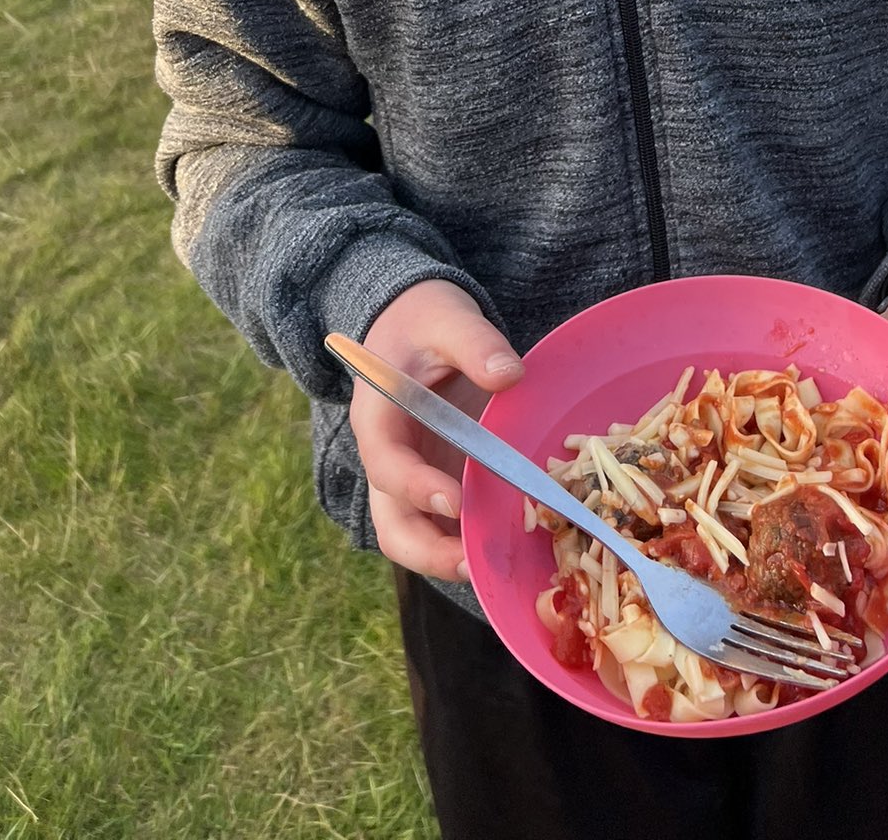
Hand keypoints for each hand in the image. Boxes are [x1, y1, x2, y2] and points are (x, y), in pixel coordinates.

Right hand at [349, 279, 522, 579]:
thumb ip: (475, 343)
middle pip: (393, 523)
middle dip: (428, 551)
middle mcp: (388, 459)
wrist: (416, 324)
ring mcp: (411, 477)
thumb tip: (508, 375)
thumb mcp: (447, 317)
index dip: (415, 487)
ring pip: (414, 536)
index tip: (455, 501)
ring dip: (447, 557)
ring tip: (491, 568)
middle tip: (472, 564)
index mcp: (378, 418)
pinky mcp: (434, 483)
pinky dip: (467, 542)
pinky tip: (507, 545)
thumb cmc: (425, 319)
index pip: (387, 464)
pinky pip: (444, 526)